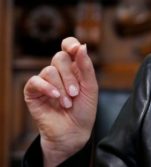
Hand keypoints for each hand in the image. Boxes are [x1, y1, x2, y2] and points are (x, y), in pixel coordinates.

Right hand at [24, 37, 97, 166]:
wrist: (74, 131)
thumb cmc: (84, 109)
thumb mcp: (90, 87)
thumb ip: (86, 66)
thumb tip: (81, 46)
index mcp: (74, 67)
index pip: (68, 46)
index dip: (70, 44)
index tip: (76, 50)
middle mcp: (59, 71)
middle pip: (59, 58)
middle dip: (69, 76)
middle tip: (75, 94)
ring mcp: (45, 81)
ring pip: (49, 70)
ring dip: (61, 87)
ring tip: (67, 103)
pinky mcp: (33, 92)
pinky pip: (35, 81)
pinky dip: (47, 88)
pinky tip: (55, 97)